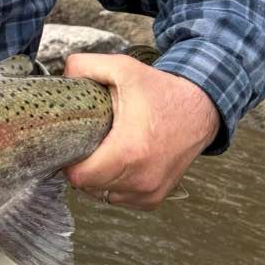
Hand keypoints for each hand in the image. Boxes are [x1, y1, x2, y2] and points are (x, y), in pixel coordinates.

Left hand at [62, 52, 219, 209]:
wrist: (201, 109)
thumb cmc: (160, 90)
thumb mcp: (122, 68)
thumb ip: (85, 66)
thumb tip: (63, 76)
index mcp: (129, 151)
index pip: (79, 176)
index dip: (69, 160)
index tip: (73, 142)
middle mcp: (141, 177)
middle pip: (88, 186)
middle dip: (81, 166)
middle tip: (86, 143)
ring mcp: (149, 191)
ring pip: (102, 194)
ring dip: (97, 177)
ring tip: (103, 151)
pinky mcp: (154, 197)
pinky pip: (120, 199)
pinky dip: (113, 185)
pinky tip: (118, 163)